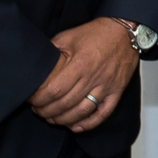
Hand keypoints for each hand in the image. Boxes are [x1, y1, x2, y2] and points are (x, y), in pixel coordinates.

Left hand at [29, 17, 139, 131]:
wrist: (125, 31)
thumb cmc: (97, 33)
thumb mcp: (69, 36)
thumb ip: (52, 51)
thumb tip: (37, 65)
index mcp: (81, 63)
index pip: (55, 90)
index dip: (40, 99)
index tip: (32, 100)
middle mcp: (94, 77)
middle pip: (66, 104)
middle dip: (47, 111)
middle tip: (38, 111)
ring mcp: (107, 86)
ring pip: (83, 111)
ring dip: (64, 120)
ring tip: (52, 118)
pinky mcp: (117, 91)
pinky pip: (104, 113)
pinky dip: (89, 123)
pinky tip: (76, 126)